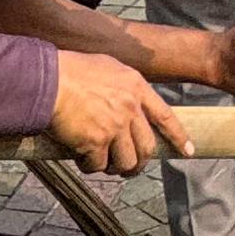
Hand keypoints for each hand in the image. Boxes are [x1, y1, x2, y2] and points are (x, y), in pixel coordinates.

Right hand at [47, 52, 190, 174]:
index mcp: (136, 87)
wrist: (47, 79)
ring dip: (114, 167)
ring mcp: (114, 126)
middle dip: (140, 163)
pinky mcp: (95, 142)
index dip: (178, 136)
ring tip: (101, 163)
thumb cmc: (70, 70)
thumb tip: (129, 105)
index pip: (165, 116)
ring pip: (125, 161)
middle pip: (147, 147)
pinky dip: (90, 166)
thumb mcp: (108, 68)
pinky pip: (98, 165)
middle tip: (130, 168)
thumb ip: (124, 87)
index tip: (187, 151)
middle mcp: (129, 108)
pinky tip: (80, 158)